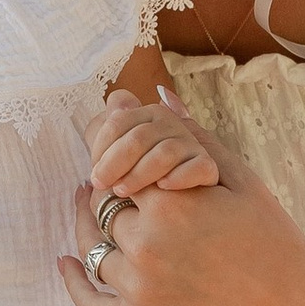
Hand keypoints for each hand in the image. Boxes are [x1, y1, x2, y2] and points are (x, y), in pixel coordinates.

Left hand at [61, 95, 304, 305]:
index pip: (116, 165)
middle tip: (107, 178)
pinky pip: (90, 303)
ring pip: (90, 247)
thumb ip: (192, 137)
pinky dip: (72, 281)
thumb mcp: (239, 179)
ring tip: (89, 209)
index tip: (115, 153)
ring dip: (87, 225)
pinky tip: (65, 262)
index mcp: (170, 204)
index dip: (115, 156)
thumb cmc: (274, 241)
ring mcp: (140, 289)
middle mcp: (146, 245)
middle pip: (102, 205)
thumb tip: (157, 96)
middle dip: (106, 188)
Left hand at [87, 93, 220, 200]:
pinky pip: (199, 167)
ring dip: (139, 173)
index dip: (102, 145)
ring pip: (164, 153)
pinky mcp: (211, 171)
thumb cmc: (154, 177)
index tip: (93, 172)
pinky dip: (179, 176)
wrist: (193, 206)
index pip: (119, 122)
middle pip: (139, 137)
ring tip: (123, 191)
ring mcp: (193, 148)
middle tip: (101, 185)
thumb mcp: (136, 149)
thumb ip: (124, 126)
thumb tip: (116, 99)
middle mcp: (173, 126)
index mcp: (151, 116)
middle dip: (115, 162)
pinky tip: (163, 187)